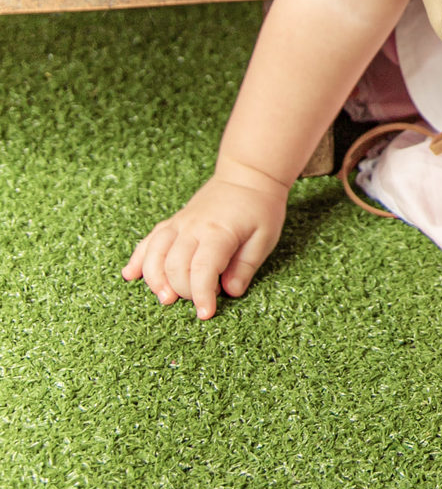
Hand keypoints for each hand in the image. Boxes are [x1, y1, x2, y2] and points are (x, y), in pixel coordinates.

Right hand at [122, 166, 287, 319]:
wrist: (247, 174)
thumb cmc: (259, 207)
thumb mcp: (264, 237)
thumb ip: (246, 266)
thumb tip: (231, 292)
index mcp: (218, 231)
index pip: (202, 268)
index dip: (201, 294)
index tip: (205, 314)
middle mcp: (193, 227)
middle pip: (175, 265)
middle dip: (183, 290)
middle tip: (201, 302)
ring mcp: (179, 223)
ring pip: (154, 253)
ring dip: (154, 279)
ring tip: (165, 298)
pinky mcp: (173, 222)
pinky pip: (149, 240)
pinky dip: (138, 258)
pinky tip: (130, 274)